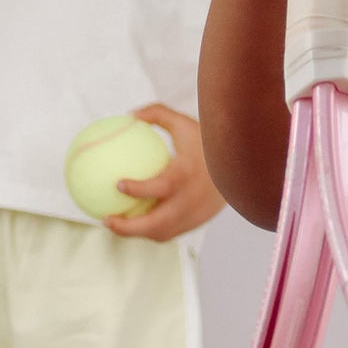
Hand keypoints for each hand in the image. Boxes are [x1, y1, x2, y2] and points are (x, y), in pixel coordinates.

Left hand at [105, 104, 224, 241]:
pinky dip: (151, 229)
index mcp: (188, 175)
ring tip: (115, 223)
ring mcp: (196, 215)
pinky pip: (171, 231)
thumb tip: (129, 115)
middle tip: (106, 218)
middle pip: (158, 224)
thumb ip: (158, 114)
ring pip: (162, 233)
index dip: (139, 189)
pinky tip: (134, 220)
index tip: (118, 184)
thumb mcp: (185, 123)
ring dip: (137, 232)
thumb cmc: (208, 141)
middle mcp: (192, 200)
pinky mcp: (199, 223)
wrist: (241, 165)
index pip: (162, 187)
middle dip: (129, 227)